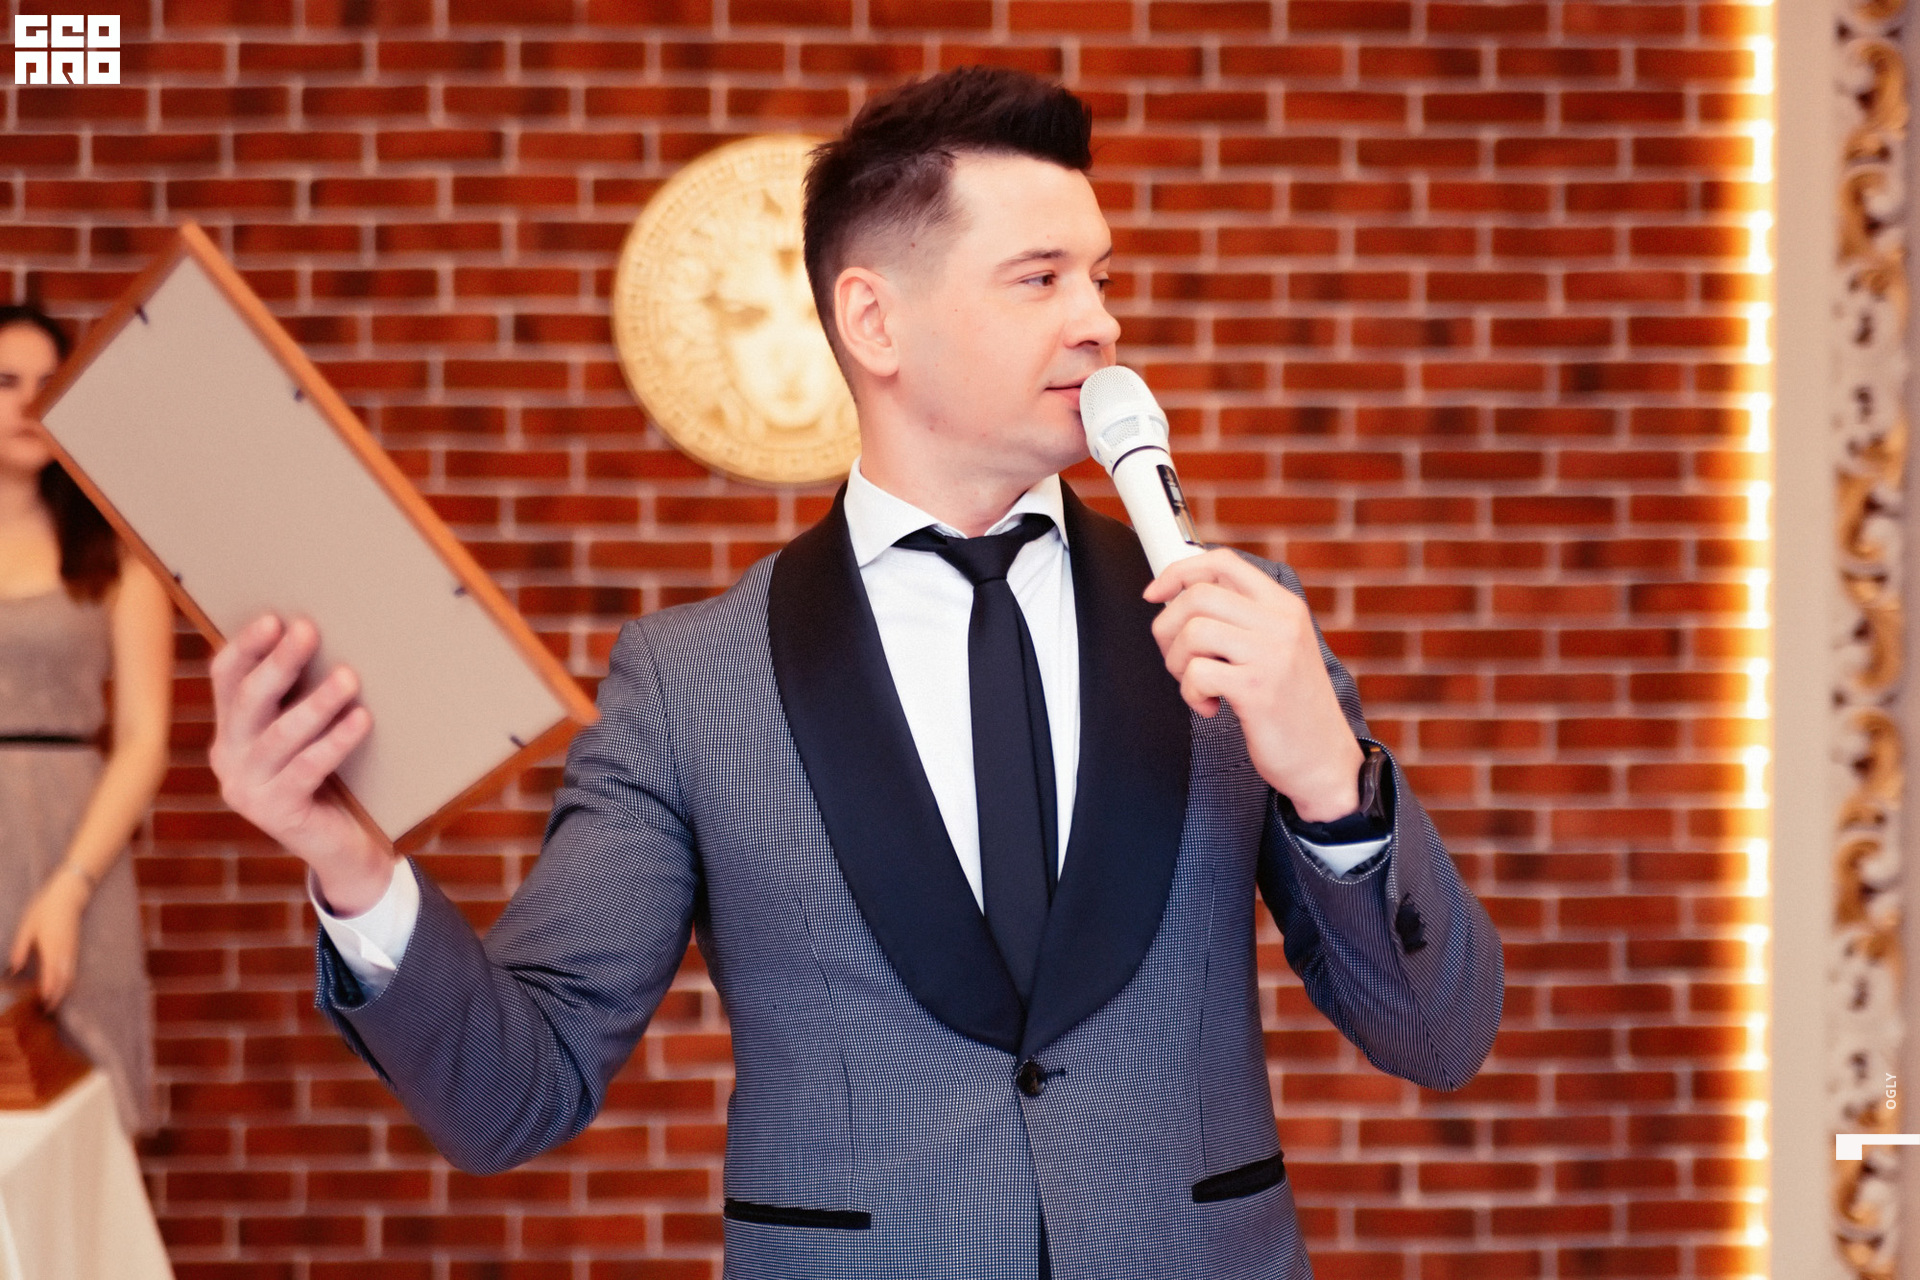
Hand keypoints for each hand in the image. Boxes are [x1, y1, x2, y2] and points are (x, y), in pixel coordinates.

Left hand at [8, 871, 85, 1006]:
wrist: (69, 895)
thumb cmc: (44, 909)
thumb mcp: (27, 927)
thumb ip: (20, 949)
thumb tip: (13, 970)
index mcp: (50, 947)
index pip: (51, 975)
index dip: (49, 992)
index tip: (44, 1005)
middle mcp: (64, 951)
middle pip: (65, 979)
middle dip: (58, 996)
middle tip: (49, 1010)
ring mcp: (72, 949)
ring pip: (71, 975)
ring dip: (65, 990)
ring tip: (55, 1002)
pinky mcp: (75, 947)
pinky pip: (73, 968)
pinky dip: (69, 980)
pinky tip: (64, 985)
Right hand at [208, 614, 395, 914]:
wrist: (345, 845)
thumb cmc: (334, 775)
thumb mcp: (309, 731)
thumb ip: (304, 694)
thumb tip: (328, 635)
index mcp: (231, 729)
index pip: (226, 678)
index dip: (246, 647)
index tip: (274, 619)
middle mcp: (229, 757)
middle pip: (250, 700)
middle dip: (280, 663)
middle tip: (308, 631)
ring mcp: (247, 788)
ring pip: (279, 736)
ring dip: (316, 703)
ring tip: (348, 677)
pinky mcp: (274, 813)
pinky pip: (307, 769)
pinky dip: (336, 742)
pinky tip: (361, 719)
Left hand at [1144, 549, 1363, 821]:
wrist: (1323, 758)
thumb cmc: (1291, 706)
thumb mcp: (1278, 647)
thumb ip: (1241, 618)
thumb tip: (1179, 594)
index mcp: (1284, 606)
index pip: (1223, 563)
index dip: (1179, 572)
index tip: (1155, 594)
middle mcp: (1281, 623)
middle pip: (1197, 595)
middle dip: (1168, 627)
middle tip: (1177, 658)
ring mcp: (1272, 653)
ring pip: (1192, 632)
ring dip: (1178, 663)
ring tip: (1197, 684)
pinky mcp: (1257, 689)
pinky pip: (1197, 674)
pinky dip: (1191, 694)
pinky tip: (1211, 706)